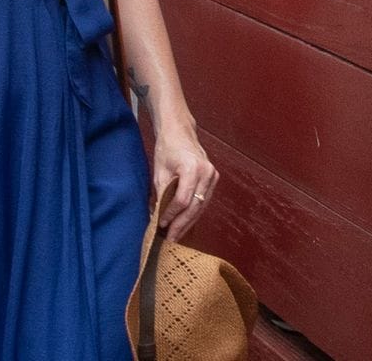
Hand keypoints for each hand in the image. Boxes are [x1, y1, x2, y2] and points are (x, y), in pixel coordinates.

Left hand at [150, 123, 216, 238]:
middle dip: (182, 225)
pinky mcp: (214, 179)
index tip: (161, 225)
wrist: (179, 132)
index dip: (172, 215)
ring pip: (201, 207)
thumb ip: (161, 194)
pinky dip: (194, 213)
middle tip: (171, 239)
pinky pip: (204, 201)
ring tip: (177, 236)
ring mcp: (213, 176)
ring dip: (188, 222)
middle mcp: (207, 173)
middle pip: (195, 207)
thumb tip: (157, 216)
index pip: (182, 200)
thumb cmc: (167, 148)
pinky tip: (185, 223)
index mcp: (192, 168)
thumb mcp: (159, 171)